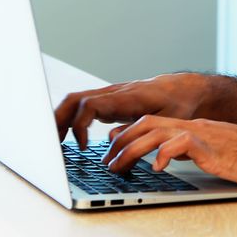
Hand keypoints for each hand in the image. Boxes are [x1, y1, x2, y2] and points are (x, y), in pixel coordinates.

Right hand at [54, 73, 208, 147]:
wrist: (182, 89)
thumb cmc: (177, 104)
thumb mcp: (166, 120)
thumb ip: (141, 129)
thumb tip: (113, 139)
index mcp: (125, 97)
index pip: (89, 105)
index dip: (80, 126)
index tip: (84, 146)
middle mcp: (113, 93)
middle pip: (74, 100)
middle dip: (59, 121)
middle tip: (54, 146)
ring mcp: (108, 95)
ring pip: (74, 101)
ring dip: (60, 120)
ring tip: (56, 144)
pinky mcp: (108, 101)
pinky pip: (82, 106)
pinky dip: (70, 119)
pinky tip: (70, 138)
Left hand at [102, 116, 236, 185]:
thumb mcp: (213, 152)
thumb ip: (191, 149)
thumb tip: (168, 156)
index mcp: (195, 127)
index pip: (154, 122)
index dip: (129, 132)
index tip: (111, 144)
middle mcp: (195, 126)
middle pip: (149, 123)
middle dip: (123, 140)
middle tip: (106, 159)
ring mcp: (204, 135)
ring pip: (158, 132)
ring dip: (133, 149)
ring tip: (118, 165)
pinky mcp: (213, 147)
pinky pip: (183, 144)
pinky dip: (164, 154)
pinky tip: (156, 167)